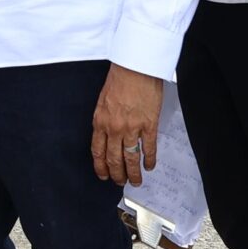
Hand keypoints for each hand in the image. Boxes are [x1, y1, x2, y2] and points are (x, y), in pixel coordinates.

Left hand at [90, 65, 163, 186]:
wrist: (135, 67)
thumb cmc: (120, 78)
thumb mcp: (103, 101)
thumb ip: (104, 120)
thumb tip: (108, 135)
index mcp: (100, 122)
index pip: (97, 152)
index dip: (101, 167)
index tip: (103, 175)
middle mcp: (114, 128)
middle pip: (114, 159)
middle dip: (117, 174)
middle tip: (120, 182)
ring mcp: (132, 128)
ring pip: (131, 159)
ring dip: (133, 173)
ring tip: (136, 181)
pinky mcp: (148, 125)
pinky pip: (148, 148)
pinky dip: (149, 160)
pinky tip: (150, 166)